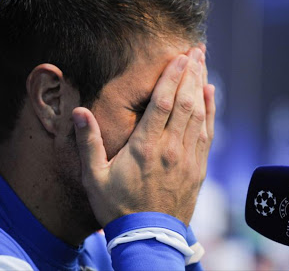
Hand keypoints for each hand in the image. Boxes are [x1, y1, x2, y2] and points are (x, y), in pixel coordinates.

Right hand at [73, 47, 215, 226]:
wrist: (148, 238)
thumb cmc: (118, 206)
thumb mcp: (94, 177)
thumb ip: (88, 142)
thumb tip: (78, 112)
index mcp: (145, 146)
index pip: (163, 102)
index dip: (172, 77)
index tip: (180, 57)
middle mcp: (170, 147)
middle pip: (185, 102)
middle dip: (191, 73)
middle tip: (196, 51)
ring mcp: (187, 157)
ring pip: (198, 114)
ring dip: (201, 86)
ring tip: (203, 64)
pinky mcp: (198, 167)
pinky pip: (208, 133)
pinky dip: (210, 111)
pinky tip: (210, 94)